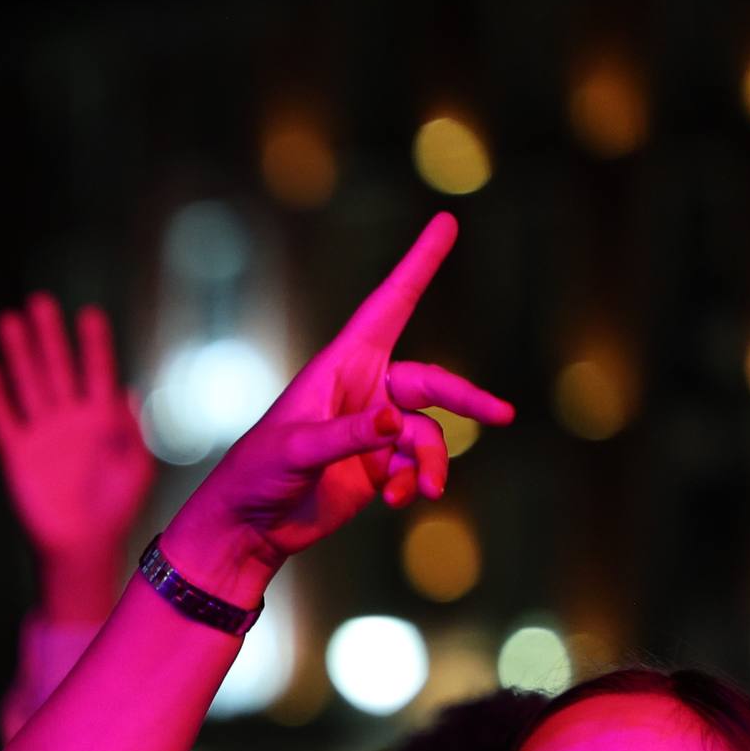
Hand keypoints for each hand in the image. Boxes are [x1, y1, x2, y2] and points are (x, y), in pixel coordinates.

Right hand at [0, 297, 153, 564]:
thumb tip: (124, 391)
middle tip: (40, 302)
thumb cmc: (116, 510)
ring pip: (28, 385)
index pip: (96, 372)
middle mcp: (69, 420)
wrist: (81, 546)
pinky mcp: (17, 454)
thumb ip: (132, 430)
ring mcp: (42, 435)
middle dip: (49, 336)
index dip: (93, 344)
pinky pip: (3, 419)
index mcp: (102, 420)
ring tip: (9, 321)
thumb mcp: (137, 468)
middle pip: (57, 368)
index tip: (88, 314)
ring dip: (19, 354)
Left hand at [159, 213, 513, 606]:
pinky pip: (417, 466)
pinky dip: (416, 483)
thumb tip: (395, 422)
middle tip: (503, 414)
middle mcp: (363, 391)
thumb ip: (347, 436)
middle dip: (466, 398)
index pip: (388, 306)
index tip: (446, 222)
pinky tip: (399, 502)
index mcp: (340, 367)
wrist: (246, 528)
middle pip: (431, 381)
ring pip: (428, 433)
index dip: (417, 266)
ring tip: (427, 490)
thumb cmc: (255, 477)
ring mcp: (373, 430)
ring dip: (433, 462)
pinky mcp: (377, 466)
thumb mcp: (296, 451)